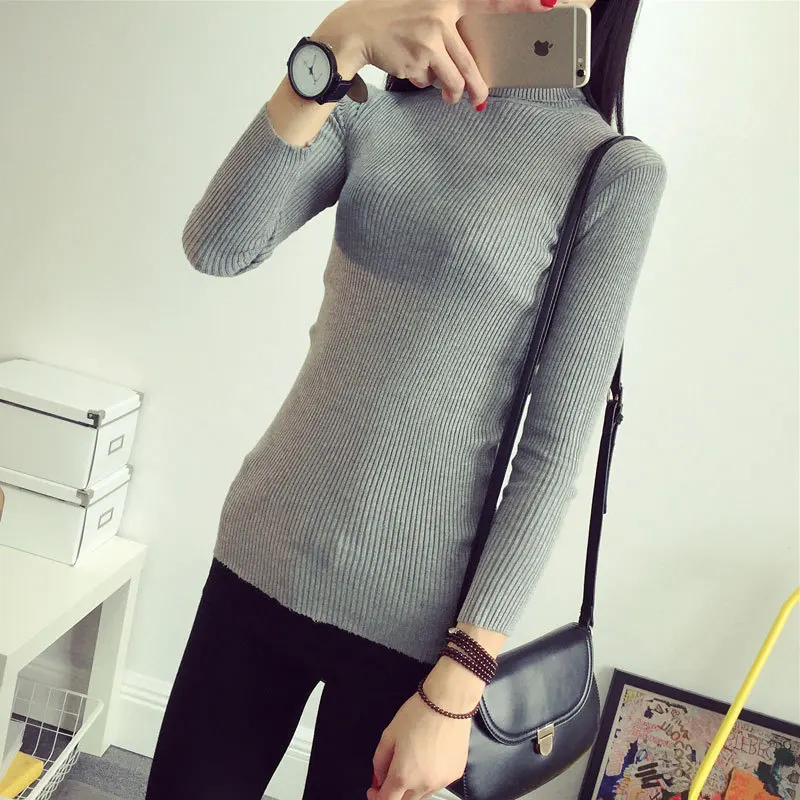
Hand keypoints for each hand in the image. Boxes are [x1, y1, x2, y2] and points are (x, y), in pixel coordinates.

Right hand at [316, 0, 556, 108]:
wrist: (355, 30)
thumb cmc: (392, 22)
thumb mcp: (424, 12)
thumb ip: (449, 29)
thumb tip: (468, 66)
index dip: (521, 1)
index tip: (547, 4)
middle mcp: (442, 15)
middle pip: (472, 59)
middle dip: (477, 85)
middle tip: (480, 98)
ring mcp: (430, 38)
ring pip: (455, 77)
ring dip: (453, 91)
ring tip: (448, 96)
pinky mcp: (419, 58)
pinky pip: (432, 81)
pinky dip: (426, 83)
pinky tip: (413, 71)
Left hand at [366, 688, 471, 799]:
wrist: (449, 702)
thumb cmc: (416, 714)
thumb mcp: (389, 734)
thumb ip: (380, 760)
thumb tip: (379, 777)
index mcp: (403, 776)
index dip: (376, 798)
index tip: (374, 789)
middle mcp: (423, 785)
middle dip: (395, 794)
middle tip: (391, 777)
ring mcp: (442, 781)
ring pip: (422, 794)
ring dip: (412, 787)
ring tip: (412, 763)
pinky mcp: (455, 774)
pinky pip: (437, 783)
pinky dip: (429, 778)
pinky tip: (429, 758)